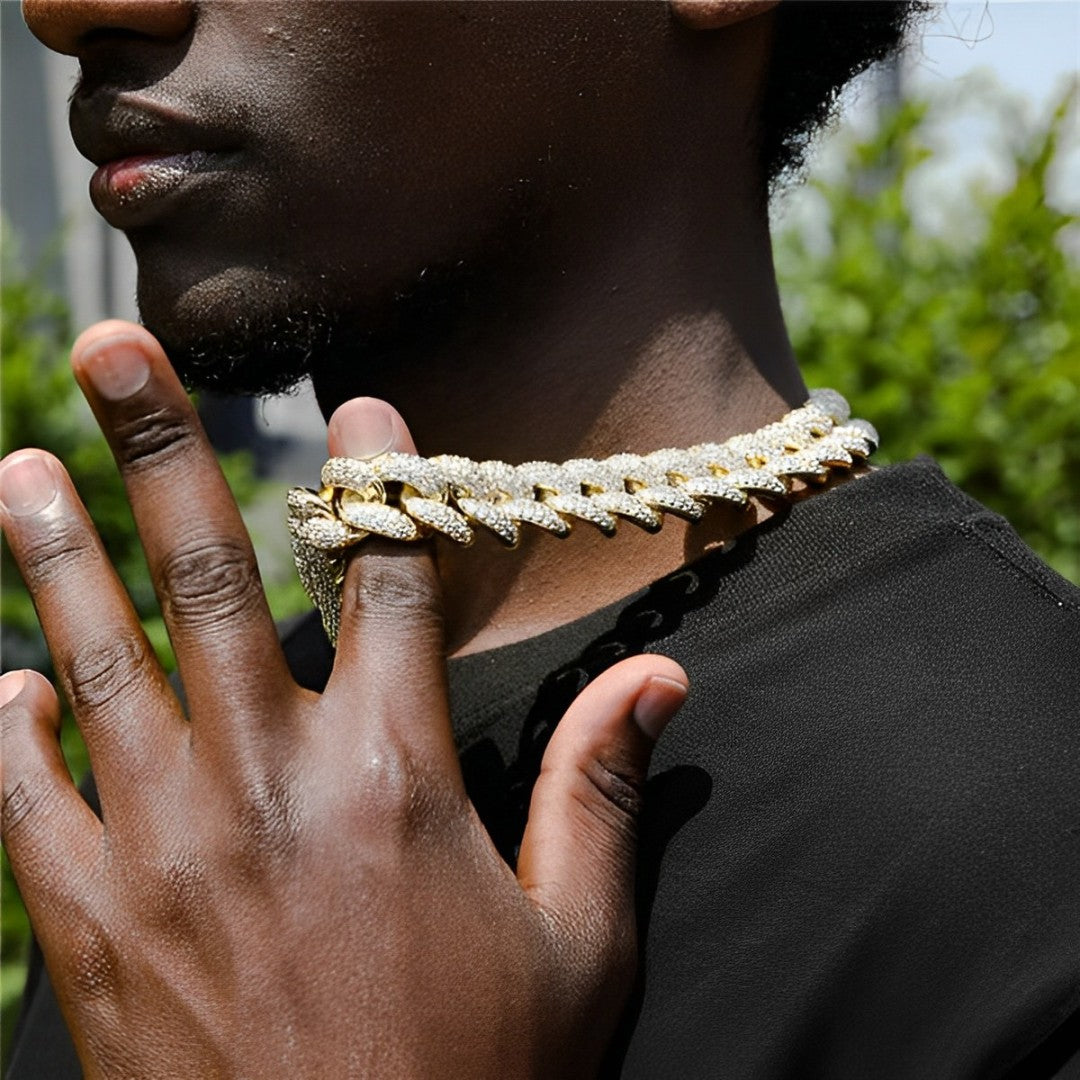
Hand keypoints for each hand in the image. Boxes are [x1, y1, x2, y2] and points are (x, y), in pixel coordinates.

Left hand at [0, 322, 687, 1078]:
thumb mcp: (579, 947)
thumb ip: (600, 793)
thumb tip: (661, 680)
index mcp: (397, 780)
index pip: (384, 581)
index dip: (374, 481)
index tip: (356, 401)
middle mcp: (271, 786)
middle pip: (211, 578)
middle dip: (160, 450)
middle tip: (109, 348)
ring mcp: (165, 853)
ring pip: (99, 663)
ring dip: (57, 557)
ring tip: (17, 466)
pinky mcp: (90, 931)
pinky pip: (29, 808)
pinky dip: (8, 738)